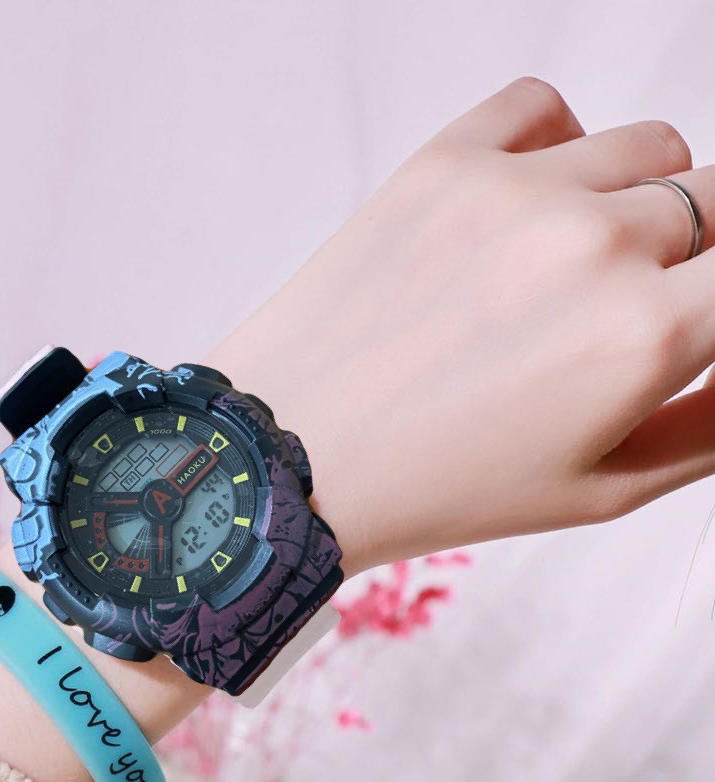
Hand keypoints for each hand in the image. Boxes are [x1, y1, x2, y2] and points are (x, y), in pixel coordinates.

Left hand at [207, 77, 714, 570]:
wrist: (294, 452)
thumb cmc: (436, 486)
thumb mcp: (599, 490)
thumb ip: (714, 424)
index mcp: (645, 334)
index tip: (690, 310)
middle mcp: (594, 244)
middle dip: (691, 258)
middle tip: (625, 308)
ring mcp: (515, 191)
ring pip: (650, 148)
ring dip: (637, 201)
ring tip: (572, 266)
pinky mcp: (444, 162)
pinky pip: (545, 107)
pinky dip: (558, 146)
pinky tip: (527, 208)